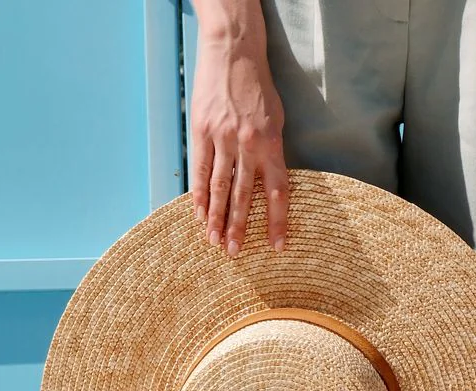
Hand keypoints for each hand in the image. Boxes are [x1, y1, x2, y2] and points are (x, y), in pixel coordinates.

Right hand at [190, 28, 287, 253]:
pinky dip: (198, 192)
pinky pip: (199, 167)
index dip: (278, 222)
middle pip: (243, 196)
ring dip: (215, 217)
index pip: (277, 193)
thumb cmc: (260, 89)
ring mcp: (222, 138)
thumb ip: (274, 153)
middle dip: (239, 228)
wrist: (233, 52)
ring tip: (213, 240)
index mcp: (271, 146)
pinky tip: (197, 212)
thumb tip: (270, 183)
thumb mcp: (277, 121)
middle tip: (234, 253)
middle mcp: (247, 146)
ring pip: (218, 186)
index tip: (277, 247)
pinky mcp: (202, 129)